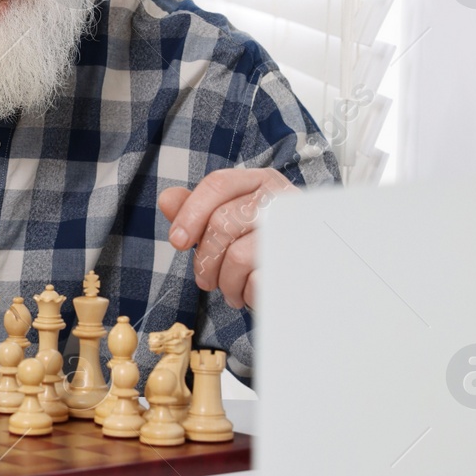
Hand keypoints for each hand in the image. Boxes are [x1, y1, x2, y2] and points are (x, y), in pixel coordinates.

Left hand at [157, 167, 295, 310]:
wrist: (308, 276)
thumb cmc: (263, 246)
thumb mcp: (230, 222)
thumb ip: (198, 210)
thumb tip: (167, 198)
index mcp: (262, 181)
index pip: (218, 184)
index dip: (190, 213)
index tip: (177, 242)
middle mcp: (283, 198)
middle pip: (222, 222)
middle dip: (205, 258)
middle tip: (205, 280)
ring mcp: (296, 231)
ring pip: (238, 256)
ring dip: (225, 282)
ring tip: (230, 289)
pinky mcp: (301, 264)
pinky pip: (258, 281)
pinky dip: (246, 293)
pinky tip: (251, 294)